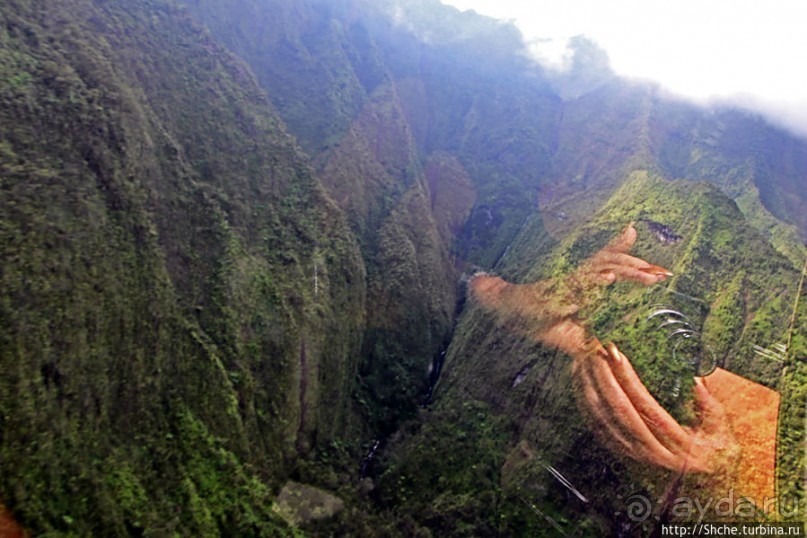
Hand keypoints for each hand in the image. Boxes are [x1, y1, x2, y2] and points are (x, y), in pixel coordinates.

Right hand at [471, 223, 671, 355]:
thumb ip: (593, 342)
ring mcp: (564, 281)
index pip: (611, 265)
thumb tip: (613, 354)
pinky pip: (573, 284)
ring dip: (623, 270)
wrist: (503, 310)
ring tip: (647, 276)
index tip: (662, 272)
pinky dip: (591, 280)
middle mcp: (576, 277)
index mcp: (582, 282)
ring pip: (598, 269)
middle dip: (637, 267)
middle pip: (610, 263)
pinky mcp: (551, 289)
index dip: (635, 264)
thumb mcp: (572, 334)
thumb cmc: (537, 321)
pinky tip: (607, 278)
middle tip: (663, 273)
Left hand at [572, 342, 739, 474]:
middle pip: (619, 410)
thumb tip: (695, 379)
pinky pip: (597, 425)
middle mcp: (653, 453)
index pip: (646, 408)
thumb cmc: (714, 448)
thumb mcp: (721, 427)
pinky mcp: (621, 452)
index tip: (618, 355)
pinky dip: (586, 402)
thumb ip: (709, 403)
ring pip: (603, 418)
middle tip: (596, 350)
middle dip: (605, 377)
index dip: (629, 380)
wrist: (706, 478)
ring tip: (587, 358)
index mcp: (679, 447)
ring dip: (591, 387)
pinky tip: (583, 381)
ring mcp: (634, 454)